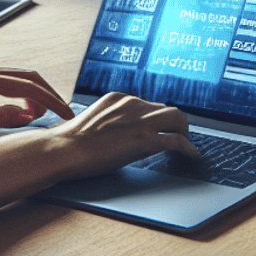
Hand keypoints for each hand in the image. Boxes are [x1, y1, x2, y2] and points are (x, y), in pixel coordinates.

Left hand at [0, 67, 73, 140]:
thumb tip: (27, 116)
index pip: (27, 87)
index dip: (50, 101)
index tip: (65, 114)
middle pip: (28, 76)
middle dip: (49, 94)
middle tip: (64, 112)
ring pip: (20, 78)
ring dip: (36, 94)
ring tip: (43, 116)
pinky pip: (9, 83)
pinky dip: (23, 94)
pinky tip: (23, 110)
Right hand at [45, 92, 197, 181]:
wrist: (64, 148)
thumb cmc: (70, 141)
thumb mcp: (94, 121)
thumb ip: (111, 121)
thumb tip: (118, 134)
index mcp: (119, 98)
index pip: (149, 105)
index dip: (158, 119)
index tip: (161, 128)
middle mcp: (133, 104)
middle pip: (167, 109)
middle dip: (175, 123)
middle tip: (178, 137)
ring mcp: (140, 120)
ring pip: (177, 118)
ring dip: (184, 132)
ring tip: (186, 145)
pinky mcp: (144, 139)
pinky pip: (175, 140)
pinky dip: (187, 148)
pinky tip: (192, 156)